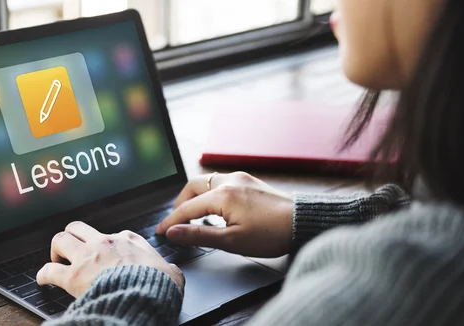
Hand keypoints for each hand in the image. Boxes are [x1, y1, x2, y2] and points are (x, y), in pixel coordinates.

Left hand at [37, 221, 184, 297]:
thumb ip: (168, 268)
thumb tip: (172, 273)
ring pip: (60, 239)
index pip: (112, 234)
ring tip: (56, 259)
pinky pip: (49, 270)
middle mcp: (105, 243)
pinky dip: (43, 274)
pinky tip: (43, 279)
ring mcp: (87, 257)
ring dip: (56, 249)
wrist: (144, 296)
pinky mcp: (74, 276)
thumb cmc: (157, 285)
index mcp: (128, 240)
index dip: (106, 244)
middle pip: (78, 227)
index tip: (106, 253)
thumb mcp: (171, 272)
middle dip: (72, 236)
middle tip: (71, 249)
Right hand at [155, 172, 292, 257]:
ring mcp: (240, 178)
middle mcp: (229, 181)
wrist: (303, 222)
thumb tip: (174, 232)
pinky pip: (221, 182)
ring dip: (195, 197)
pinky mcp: (249, 181)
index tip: (160, 232)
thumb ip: (199, 235)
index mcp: (222, 195)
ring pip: (206, 181)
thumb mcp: (232, 241)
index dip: (171, 221)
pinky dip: (210, 193)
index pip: (187, 208)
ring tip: (193, 216)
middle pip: (192, 186)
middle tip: (176, 222)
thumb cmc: (272, 234)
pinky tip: (214, 209)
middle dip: (180, 203)